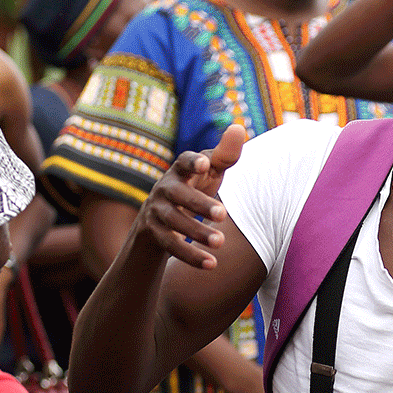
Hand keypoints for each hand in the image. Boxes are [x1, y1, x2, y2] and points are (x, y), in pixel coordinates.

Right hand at [140, 124, 245, 268]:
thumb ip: (225, 155)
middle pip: (179, 195)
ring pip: (173, 222)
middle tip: (223, 214)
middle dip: (199, 204)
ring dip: (197, 233)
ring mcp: (156, 212)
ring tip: (221, 242)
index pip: (184, 161)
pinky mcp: (154, 234)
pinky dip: (190, 255)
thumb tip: (238, 128)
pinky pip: (170, 246)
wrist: (158, 220)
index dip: (194, 163)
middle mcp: (164, 188)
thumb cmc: (193, 188)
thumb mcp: (209, 172)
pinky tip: (212, 264)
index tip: (207, 165)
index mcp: (180, 170)